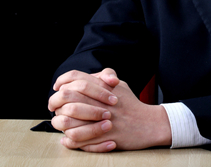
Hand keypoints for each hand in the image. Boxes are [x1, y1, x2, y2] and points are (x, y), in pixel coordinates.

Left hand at [49, 69, 170, 151]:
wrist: (148, 123)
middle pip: (69, 97)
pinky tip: (66, 140)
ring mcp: (103, 119)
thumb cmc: (131, 105)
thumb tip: (86, 76)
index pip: (77, 77)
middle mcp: (102, 101)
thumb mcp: (120, 85)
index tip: (57, 87)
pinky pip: (80, 140)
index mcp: (105, 86)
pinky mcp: (104, 137)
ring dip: (61, 124)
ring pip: (70, 122)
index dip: (63, 81)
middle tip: (54, 107)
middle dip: (56, 103)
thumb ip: (105, 77)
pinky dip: (69, 141)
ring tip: (59, 124)